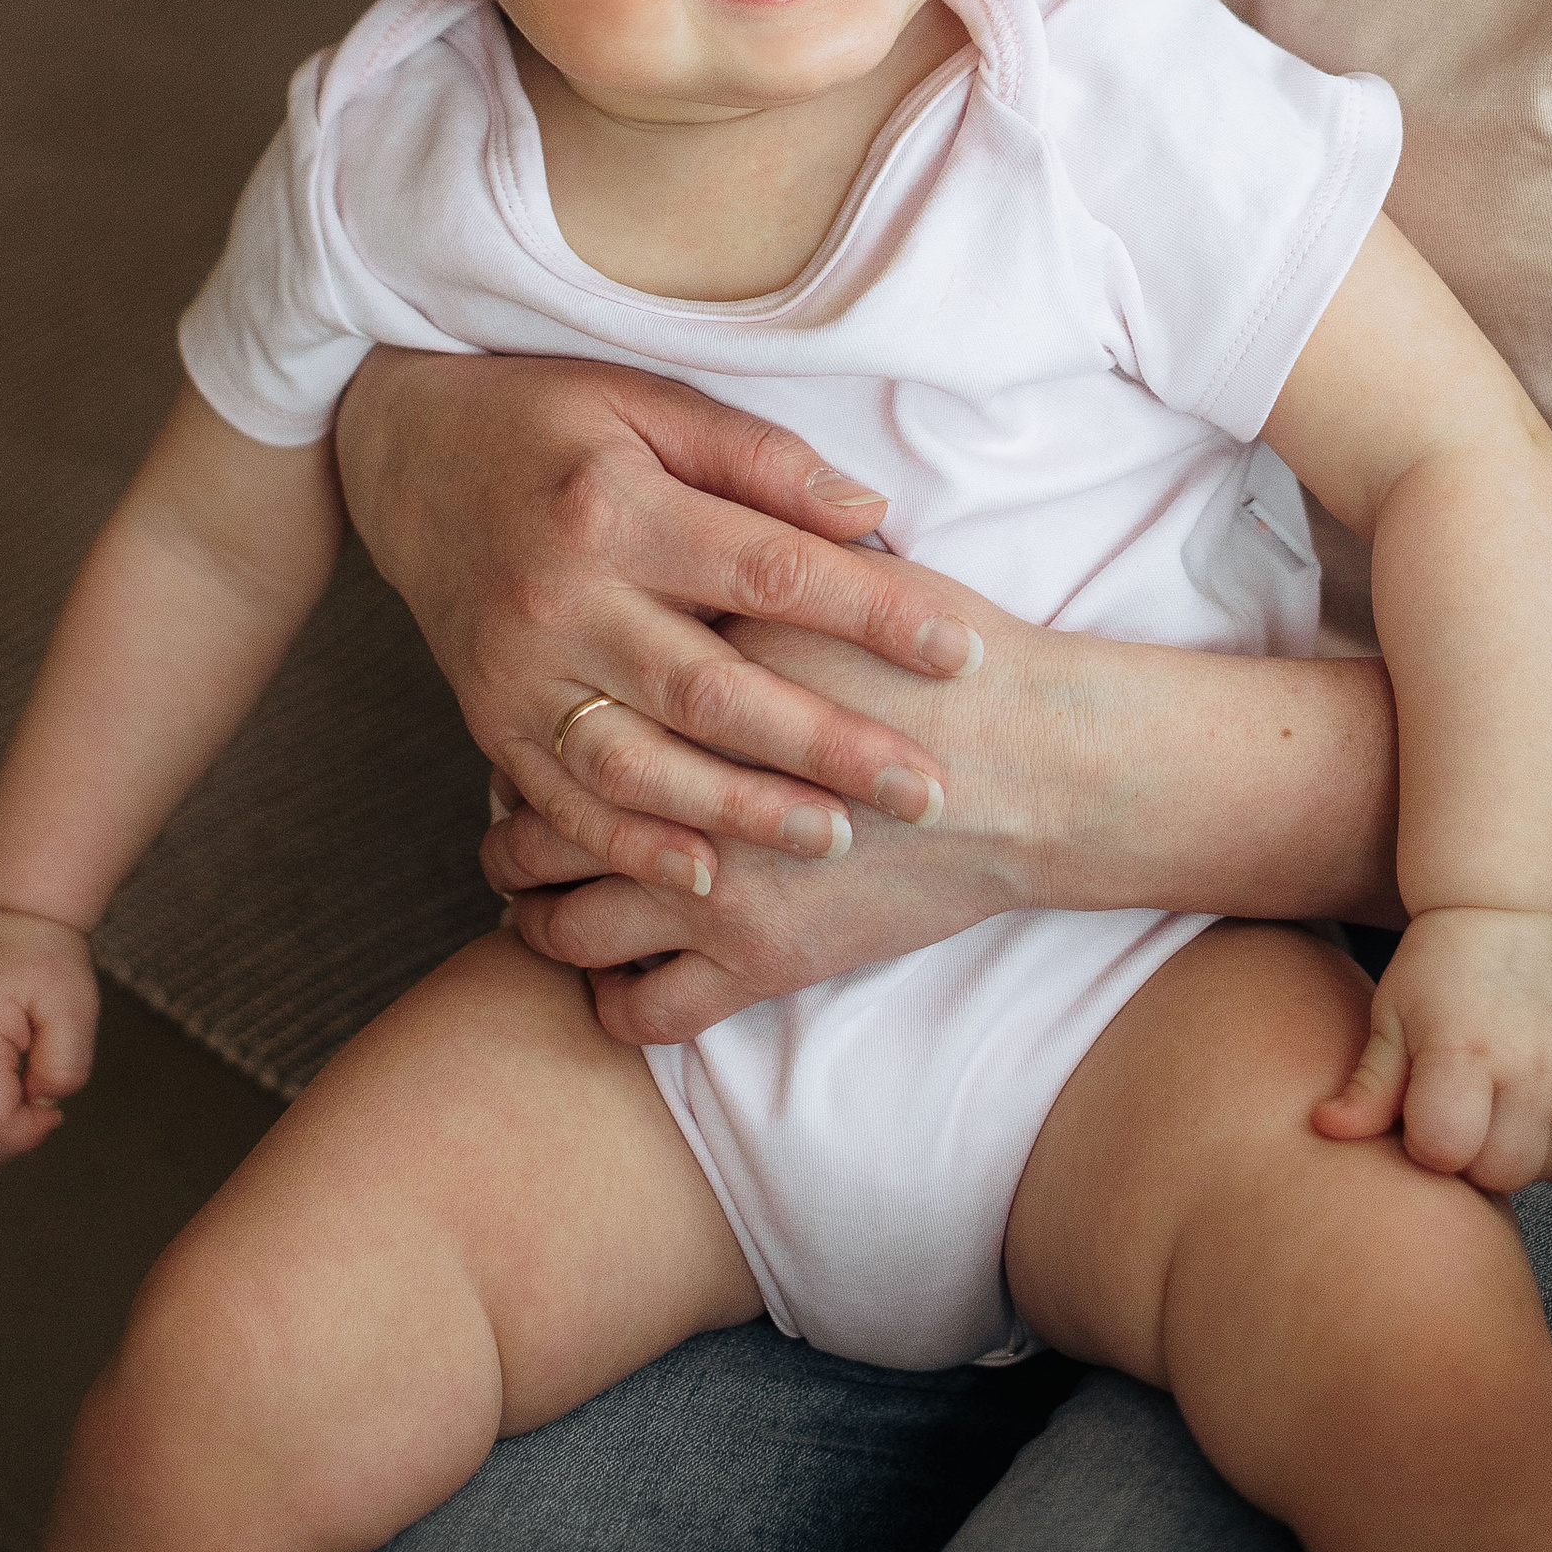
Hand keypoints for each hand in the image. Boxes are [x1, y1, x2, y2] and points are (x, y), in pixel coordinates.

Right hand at [335, 351, 988, 891]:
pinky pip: (563, 802)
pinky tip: (706, 876)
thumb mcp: (648, 400)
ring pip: (641, 766)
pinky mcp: (488, 721)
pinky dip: (633, 845)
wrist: (399, 453)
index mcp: (615, 508)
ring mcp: (517, 672)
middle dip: (829, 746)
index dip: (870, 615)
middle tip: (928, 790)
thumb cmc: (548, 420)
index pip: (768, 569)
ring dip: (742, 813)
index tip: (960, 652)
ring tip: (836, 839)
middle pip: (715, 689)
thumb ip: (759, 460)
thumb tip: (872, 518)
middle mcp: (561, 600)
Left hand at [486, 588, 1069, 1042]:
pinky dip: (608, 997)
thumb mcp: (838, 575)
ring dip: (534, 913)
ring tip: (535, 891)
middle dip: (508, 824)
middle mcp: (686, 795)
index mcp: (697, 687)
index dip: (530, 716)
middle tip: (510, 809)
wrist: (1043, 766)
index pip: (566, 710)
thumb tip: (668, 539)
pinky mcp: (761, 967)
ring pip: (564, 929)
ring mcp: (719, 893)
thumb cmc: (951, 657)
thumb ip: (741, 560)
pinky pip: (642, 1011)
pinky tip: (610, 967)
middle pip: (538, 823)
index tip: (532, 709)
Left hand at [1313, 906, 1551, 1191]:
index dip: (1424, 1143)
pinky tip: (1544, 1121)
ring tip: (1497, 1105)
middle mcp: (1531, 1068)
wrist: (1510, 909)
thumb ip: (1368, 1086)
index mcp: (1464, 1052)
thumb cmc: (1437, 967)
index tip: (1420, 1109)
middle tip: (1458, 1111)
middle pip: (1500, 1173)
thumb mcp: (1391, 1016)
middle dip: (1469, 1157)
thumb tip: (1325, 1130)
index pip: (1445, 1152)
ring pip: (1549, 1169)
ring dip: (1520, 1153)